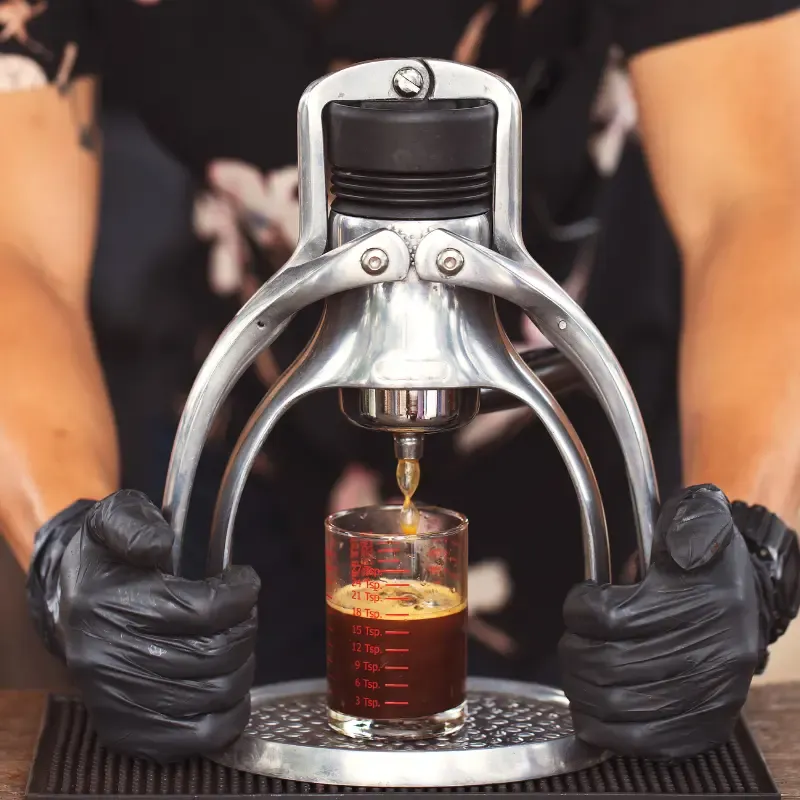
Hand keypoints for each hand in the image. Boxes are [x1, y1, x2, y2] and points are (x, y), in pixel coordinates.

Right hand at [28, 490, 259, 760]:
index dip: (241, 593)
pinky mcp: (129, 732)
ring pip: (217, 694)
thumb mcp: (114, 518)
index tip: (245, 580)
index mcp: (109, 605)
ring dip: (242, 664)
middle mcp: (110, 660)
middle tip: (243, 611)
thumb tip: (159, 544)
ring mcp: (120, 702)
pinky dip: (230, 713)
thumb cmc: (106, 559)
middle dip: (245, 627)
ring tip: (234, 641)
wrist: (68, 602)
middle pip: (216, 655)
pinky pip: (200, 737)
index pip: (203, 610)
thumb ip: (136, 522)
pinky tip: (229, 683)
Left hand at [559, 485, 765, 759]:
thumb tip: (677, 542)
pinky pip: (640, 742)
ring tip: (579, 668)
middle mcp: (710, 654)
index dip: (579, 607)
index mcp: (702, 601)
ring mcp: (708, 696)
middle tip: (572, 639)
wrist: (747, 597)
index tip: (582, 599)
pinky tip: (591, 707)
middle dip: (572, 650)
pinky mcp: (704, 727)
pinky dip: (602, 728)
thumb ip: (688, 518)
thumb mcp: (699, 518)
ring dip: (579, 686)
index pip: (607, 617)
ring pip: (615, 705)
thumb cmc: (705, 559)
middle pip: (605, 665)